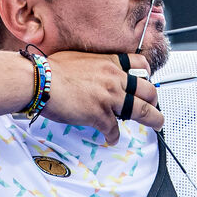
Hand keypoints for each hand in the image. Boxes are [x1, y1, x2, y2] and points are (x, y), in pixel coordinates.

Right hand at [41, 52, 161, 143]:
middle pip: (147, 89)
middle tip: (155, 106)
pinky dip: (114, 136)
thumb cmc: (52, 69)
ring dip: (152, 119)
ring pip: (141, 110)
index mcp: (110, 63)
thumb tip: (94, 73)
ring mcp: (109, 97)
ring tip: (157, 125)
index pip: (140, 64)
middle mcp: (114, 79)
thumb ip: (95, 65)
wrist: (40, 80)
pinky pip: (114, 129)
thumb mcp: (81, 58)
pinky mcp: (99, 114)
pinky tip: (112, 138)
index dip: (147, 74)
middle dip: (154, 100)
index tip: (148, 81)